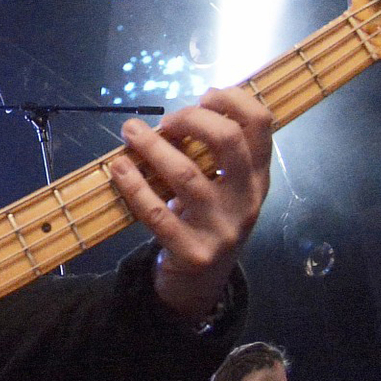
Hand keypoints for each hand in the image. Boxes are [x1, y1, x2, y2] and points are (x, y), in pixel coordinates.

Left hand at [109, 87, 274, 320]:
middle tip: (168, 120)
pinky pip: (158, 213)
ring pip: (186, 175)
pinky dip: (134, 186)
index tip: (205, 96)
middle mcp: (246, 199)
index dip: (233, 100)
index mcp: (258, 177)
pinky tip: (119, 168)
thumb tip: (184, 113)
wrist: (201, 284)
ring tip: (130, 131)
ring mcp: (221, 228)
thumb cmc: (207, 220)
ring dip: (153, 147)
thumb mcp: (223, 188)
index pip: (261, 123)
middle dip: (192, 119)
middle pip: (227, 142)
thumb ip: (213, 154)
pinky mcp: (193, 252)